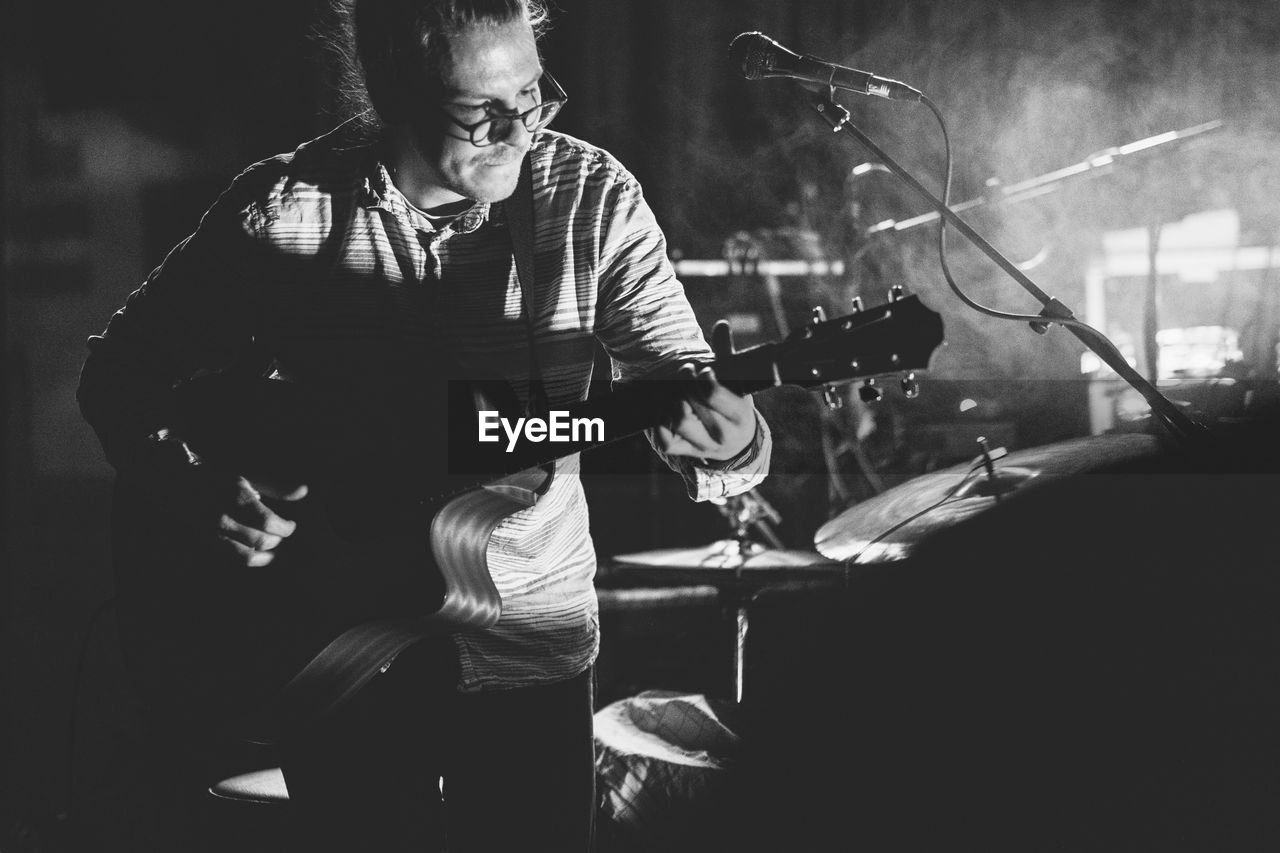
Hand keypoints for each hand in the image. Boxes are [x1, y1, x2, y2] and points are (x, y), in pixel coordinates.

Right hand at [136, 436, 307, 566]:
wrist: (174, 481)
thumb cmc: (216, 476)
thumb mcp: (246, 475)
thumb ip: (275, 485)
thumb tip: (304, 492)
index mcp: (235, 496)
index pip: (268, 521)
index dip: (285, 528)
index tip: (291, 526)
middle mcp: (221, 517)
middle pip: (260, 540)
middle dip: (277, 540)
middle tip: (283, 534)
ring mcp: (210, 533)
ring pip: (246, 555)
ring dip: (265, 554)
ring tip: (274, 547)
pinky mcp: (203, 543)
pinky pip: (231, 559)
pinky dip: (250, 560)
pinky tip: (259, 556)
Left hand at [654, 363, 756, 461]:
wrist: (738, 441)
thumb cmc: (734, 403)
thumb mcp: (737, 382)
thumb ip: (728, 354)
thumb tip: (721, 326)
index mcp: (740, 415)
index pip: (711, 394)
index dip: (702, 377)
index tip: (703, 371)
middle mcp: (723, 434)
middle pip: (691, 403)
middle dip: (684, 382)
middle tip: (686, 371)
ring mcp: (704, 446)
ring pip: (679, 421)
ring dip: (672, 400)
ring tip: (677, 389)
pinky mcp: (687, 452)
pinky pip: (665, 440)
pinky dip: (660, 423)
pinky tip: (666, 407)